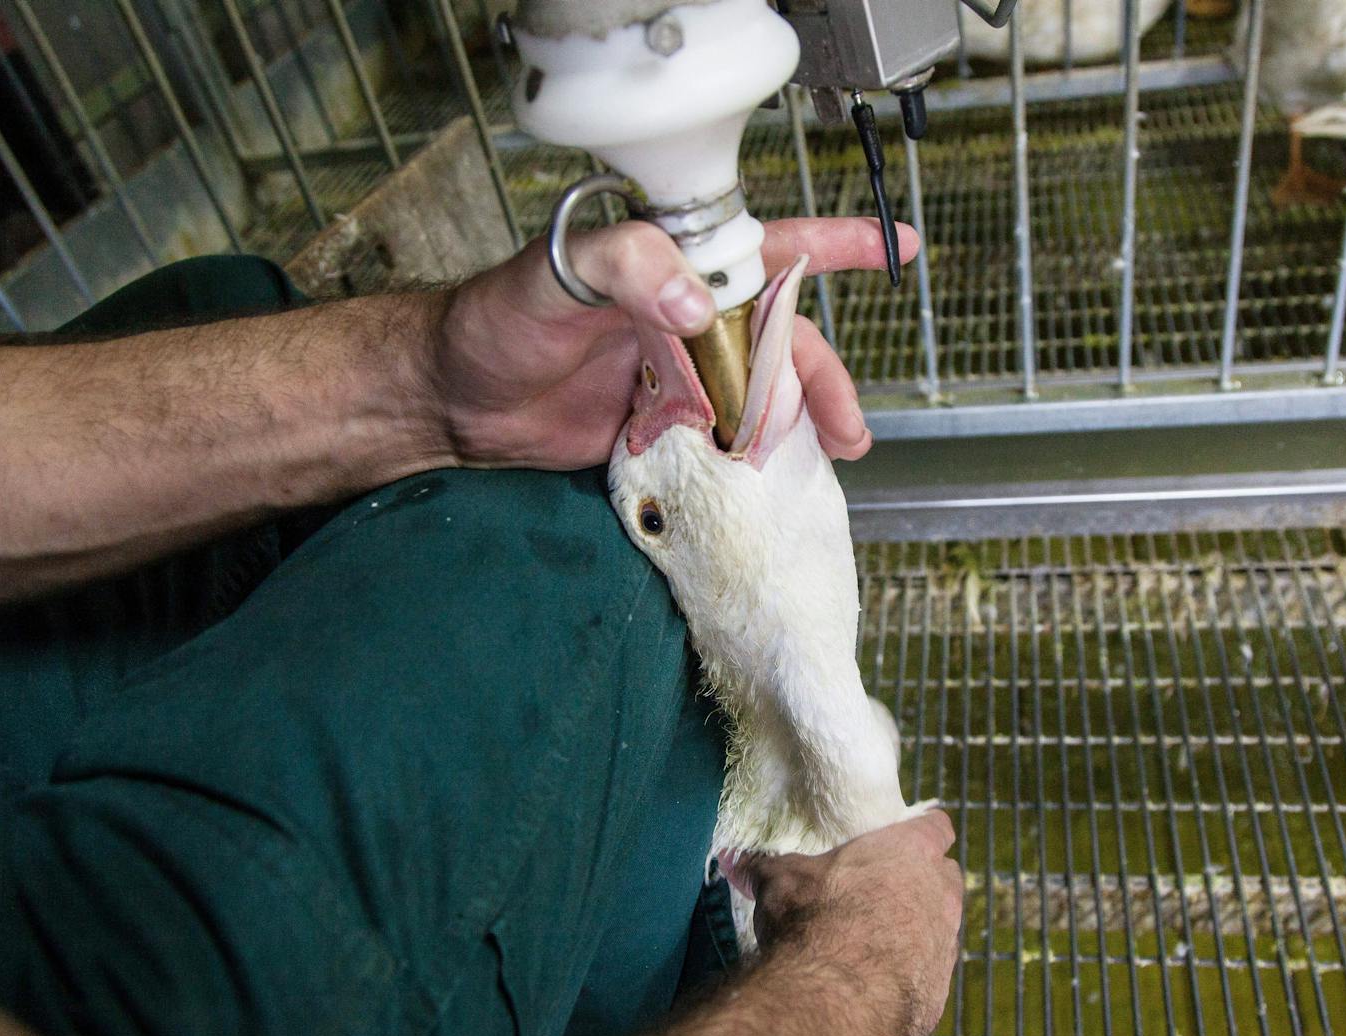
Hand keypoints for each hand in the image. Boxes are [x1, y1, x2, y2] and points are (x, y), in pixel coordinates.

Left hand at [431, 218, 918, 470]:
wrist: (451, 402)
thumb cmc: (493, 320)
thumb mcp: (554, 272)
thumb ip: (626, 267)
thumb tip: (699, 304)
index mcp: (672, 265)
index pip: (765, 247)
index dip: (834, 243)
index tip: (893, 244)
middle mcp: (686, 316)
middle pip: (781, 340)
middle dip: (825, 378)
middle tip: (850, 427)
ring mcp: (679, 375)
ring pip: (761, 396)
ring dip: (799, 426)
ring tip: (830, 460)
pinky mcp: (663, 429)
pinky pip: (724, 443)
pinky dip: (755, 463)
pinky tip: (776, 483)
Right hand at [741, 812, 963, 1035]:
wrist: (833, 995)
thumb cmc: (813, 920)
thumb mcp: (780, 881)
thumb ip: (764, 866)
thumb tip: (734, 859)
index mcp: (909, 852)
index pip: (936, 826)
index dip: (923, 832)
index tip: (909, 839)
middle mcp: (939, 893)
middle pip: (945, 877)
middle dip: (921, 883)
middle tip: (882, 894)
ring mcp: (944, 943)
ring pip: (942, 928)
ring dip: (917, 931)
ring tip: (875, 943)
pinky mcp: (939, 990)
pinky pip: (929, 974)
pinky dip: (910, 974)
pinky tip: (877, 981)